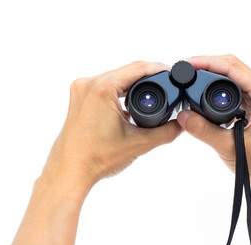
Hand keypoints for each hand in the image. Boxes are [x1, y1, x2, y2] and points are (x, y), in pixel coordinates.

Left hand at [6, 61, 182, 244]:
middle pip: (126, 71)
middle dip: (148, 77)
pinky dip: (120, 91)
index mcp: (102, 88)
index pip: (138, 68)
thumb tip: (181, 124)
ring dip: (133, 84)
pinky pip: (105, 86)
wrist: (70, 170)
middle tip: (167, 87)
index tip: (172, 73)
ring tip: (151, 95)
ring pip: (116, 78)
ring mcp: (81, 89)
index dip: (159, 69)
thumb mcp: (139, 144)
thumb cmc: (96, 158)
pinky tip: (131, 103)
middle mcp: (88, 84)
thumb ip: (166, 132)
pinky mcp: (79, 97)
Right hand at [177, 54, 250, 189]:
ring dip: (209, 72)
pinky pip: (230, 86)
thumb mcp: (228, 147)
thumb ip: (204, 131)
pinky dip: (213, 84)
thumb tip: (182, 115)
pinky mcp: (250, 102)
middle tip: (183, 70)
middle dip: (205, 64)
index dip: (206, 62)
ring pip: (229, 73)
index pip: (231, 67)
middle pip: (230, 65)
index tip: (187, 64)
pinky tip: (199, 89)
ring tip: (188, 76)